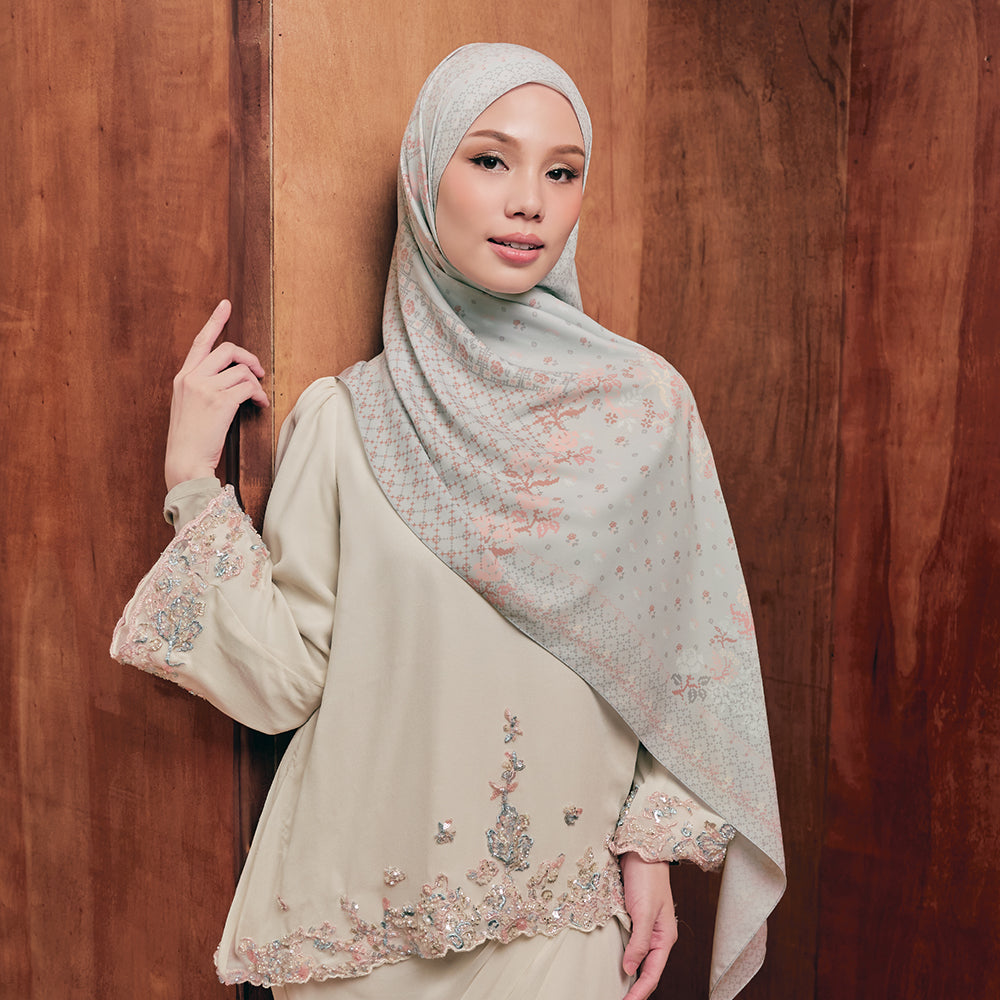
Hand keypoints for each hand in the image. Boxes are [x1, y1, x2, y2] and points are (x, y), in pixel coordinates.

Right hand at [164, 299, 268, 490]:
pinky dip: (259, 395)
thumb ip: (201, 387)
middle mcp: (192, 378)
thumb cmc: (189, 439)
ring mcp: (205, 388)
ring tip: (257, 397)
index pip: (201, 342)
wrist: (184, 461)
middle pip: (228, 350)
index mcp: (183, 377)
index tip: (225, 305)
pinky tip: (259, 404)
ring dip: (256, 383)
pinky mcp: (220, 402)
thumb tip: (230, 378)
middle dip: (249, 357)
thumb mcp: (188, 406)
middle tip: (258, 370)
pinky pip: (249, 387)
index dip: (215, 321)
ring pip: (242, 371)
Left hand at [620, 852, 677, 999]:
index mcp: (665, 937)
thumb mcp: (644, 911)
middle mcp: (658, 935)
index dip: (639, 992)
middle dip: (635, 988)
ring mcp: (646, 926)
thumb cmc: (647, 877)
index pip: (652, 973)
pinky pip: (631, 942)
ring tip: (617, 989)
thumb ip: (639, 941)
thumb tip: (630, 968)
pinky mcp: (635, 917)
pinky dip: (625, 955)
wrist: (641, 849)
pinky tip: (617, 962)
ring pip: (639, 958)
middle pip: (647, 969)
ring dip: (630, 974)